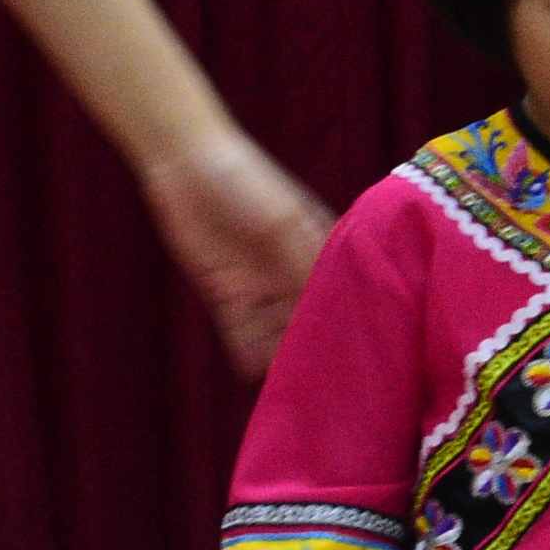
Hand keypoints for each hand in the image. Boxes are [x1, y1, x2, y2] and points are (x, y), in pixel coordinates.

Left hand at [143, 130, 332, 375]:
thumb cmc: (246, 180)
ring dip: (283, 353)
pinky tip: (256, 374)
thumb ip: (307, 263)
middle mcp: (291, 268)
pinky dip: (247, 350)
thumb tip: (337, 303)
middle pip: (309, 314)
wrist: (186, 164)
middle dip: (318, 342)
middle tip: (332, 380)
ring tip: (297, 385)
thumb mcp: (283, 220)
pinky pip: (240, 328)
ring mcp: (259, 281)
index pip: (341, 289)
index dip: (350, 317)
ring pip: (276, 328)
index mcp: (318, 246)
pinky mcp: (226, 289)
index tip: (363, 350)